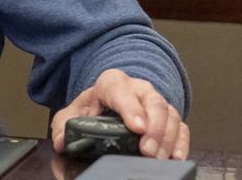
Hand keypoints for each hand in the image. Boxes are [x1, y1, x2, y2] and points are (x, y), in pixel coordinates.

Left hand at [51, 69, 188, 159]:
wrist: (104, 105)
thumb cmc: (91, 108)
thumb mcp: (72, 115)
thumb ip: (64, 127)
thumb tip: (61, 142)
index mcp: (111, 83)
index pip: (120, 90)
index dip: (130, 108)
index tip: (136, 127)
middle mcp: (137, 88)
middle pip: (152, 102)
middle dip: (153, 128)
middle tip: (147, 151)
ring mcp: (155, 102)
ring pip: (169, 114)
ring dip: (166, 138)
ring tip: (158, 158)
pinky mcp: (168, 117)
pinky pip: (181, 126)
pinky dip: (181, 141)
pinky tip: (176, 156)